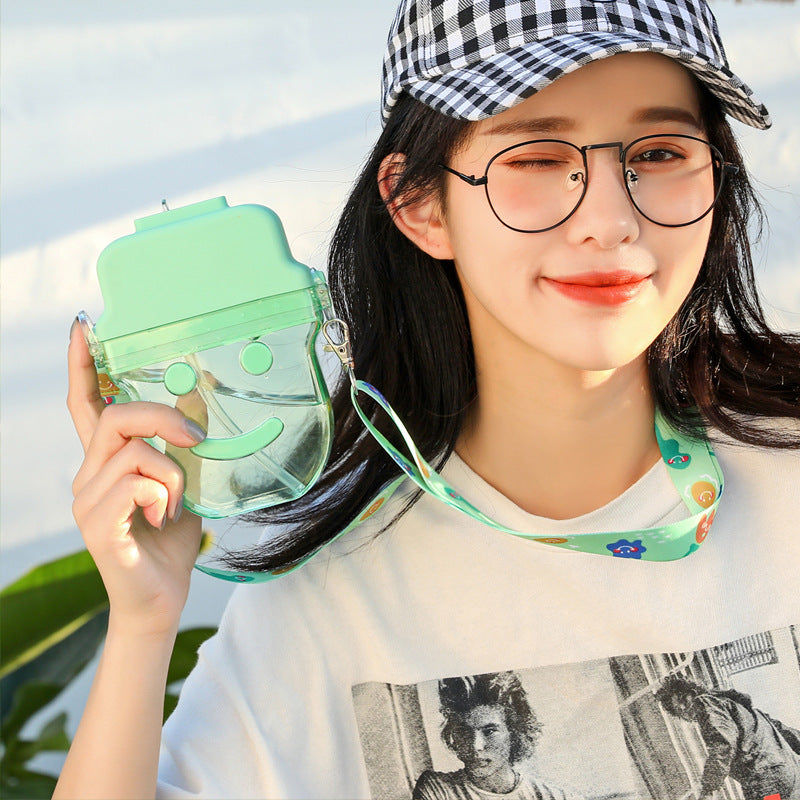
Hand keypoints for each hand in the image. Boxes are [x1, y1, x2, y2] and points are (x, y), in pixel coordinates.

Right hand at [67, 320, 205, 636]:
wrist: (162, 599)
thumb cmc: (170, 539)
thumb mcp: (184, 482)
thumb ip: (182, 446)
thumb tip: (197, 398)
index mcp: (106, 462)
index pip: (85, 403)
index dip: (82, 365)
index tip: (83, 326)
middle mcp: (87, 475)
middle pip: (114, 416)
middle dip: (162, 417)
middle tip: (196, 438)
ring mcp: (87, 501)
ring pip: (134, 451)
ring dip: (173, 473)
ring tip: (177, 504)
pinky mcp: (97, 525)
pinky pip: (135, 483)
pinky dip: (163, 494)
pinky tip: (164, 518)